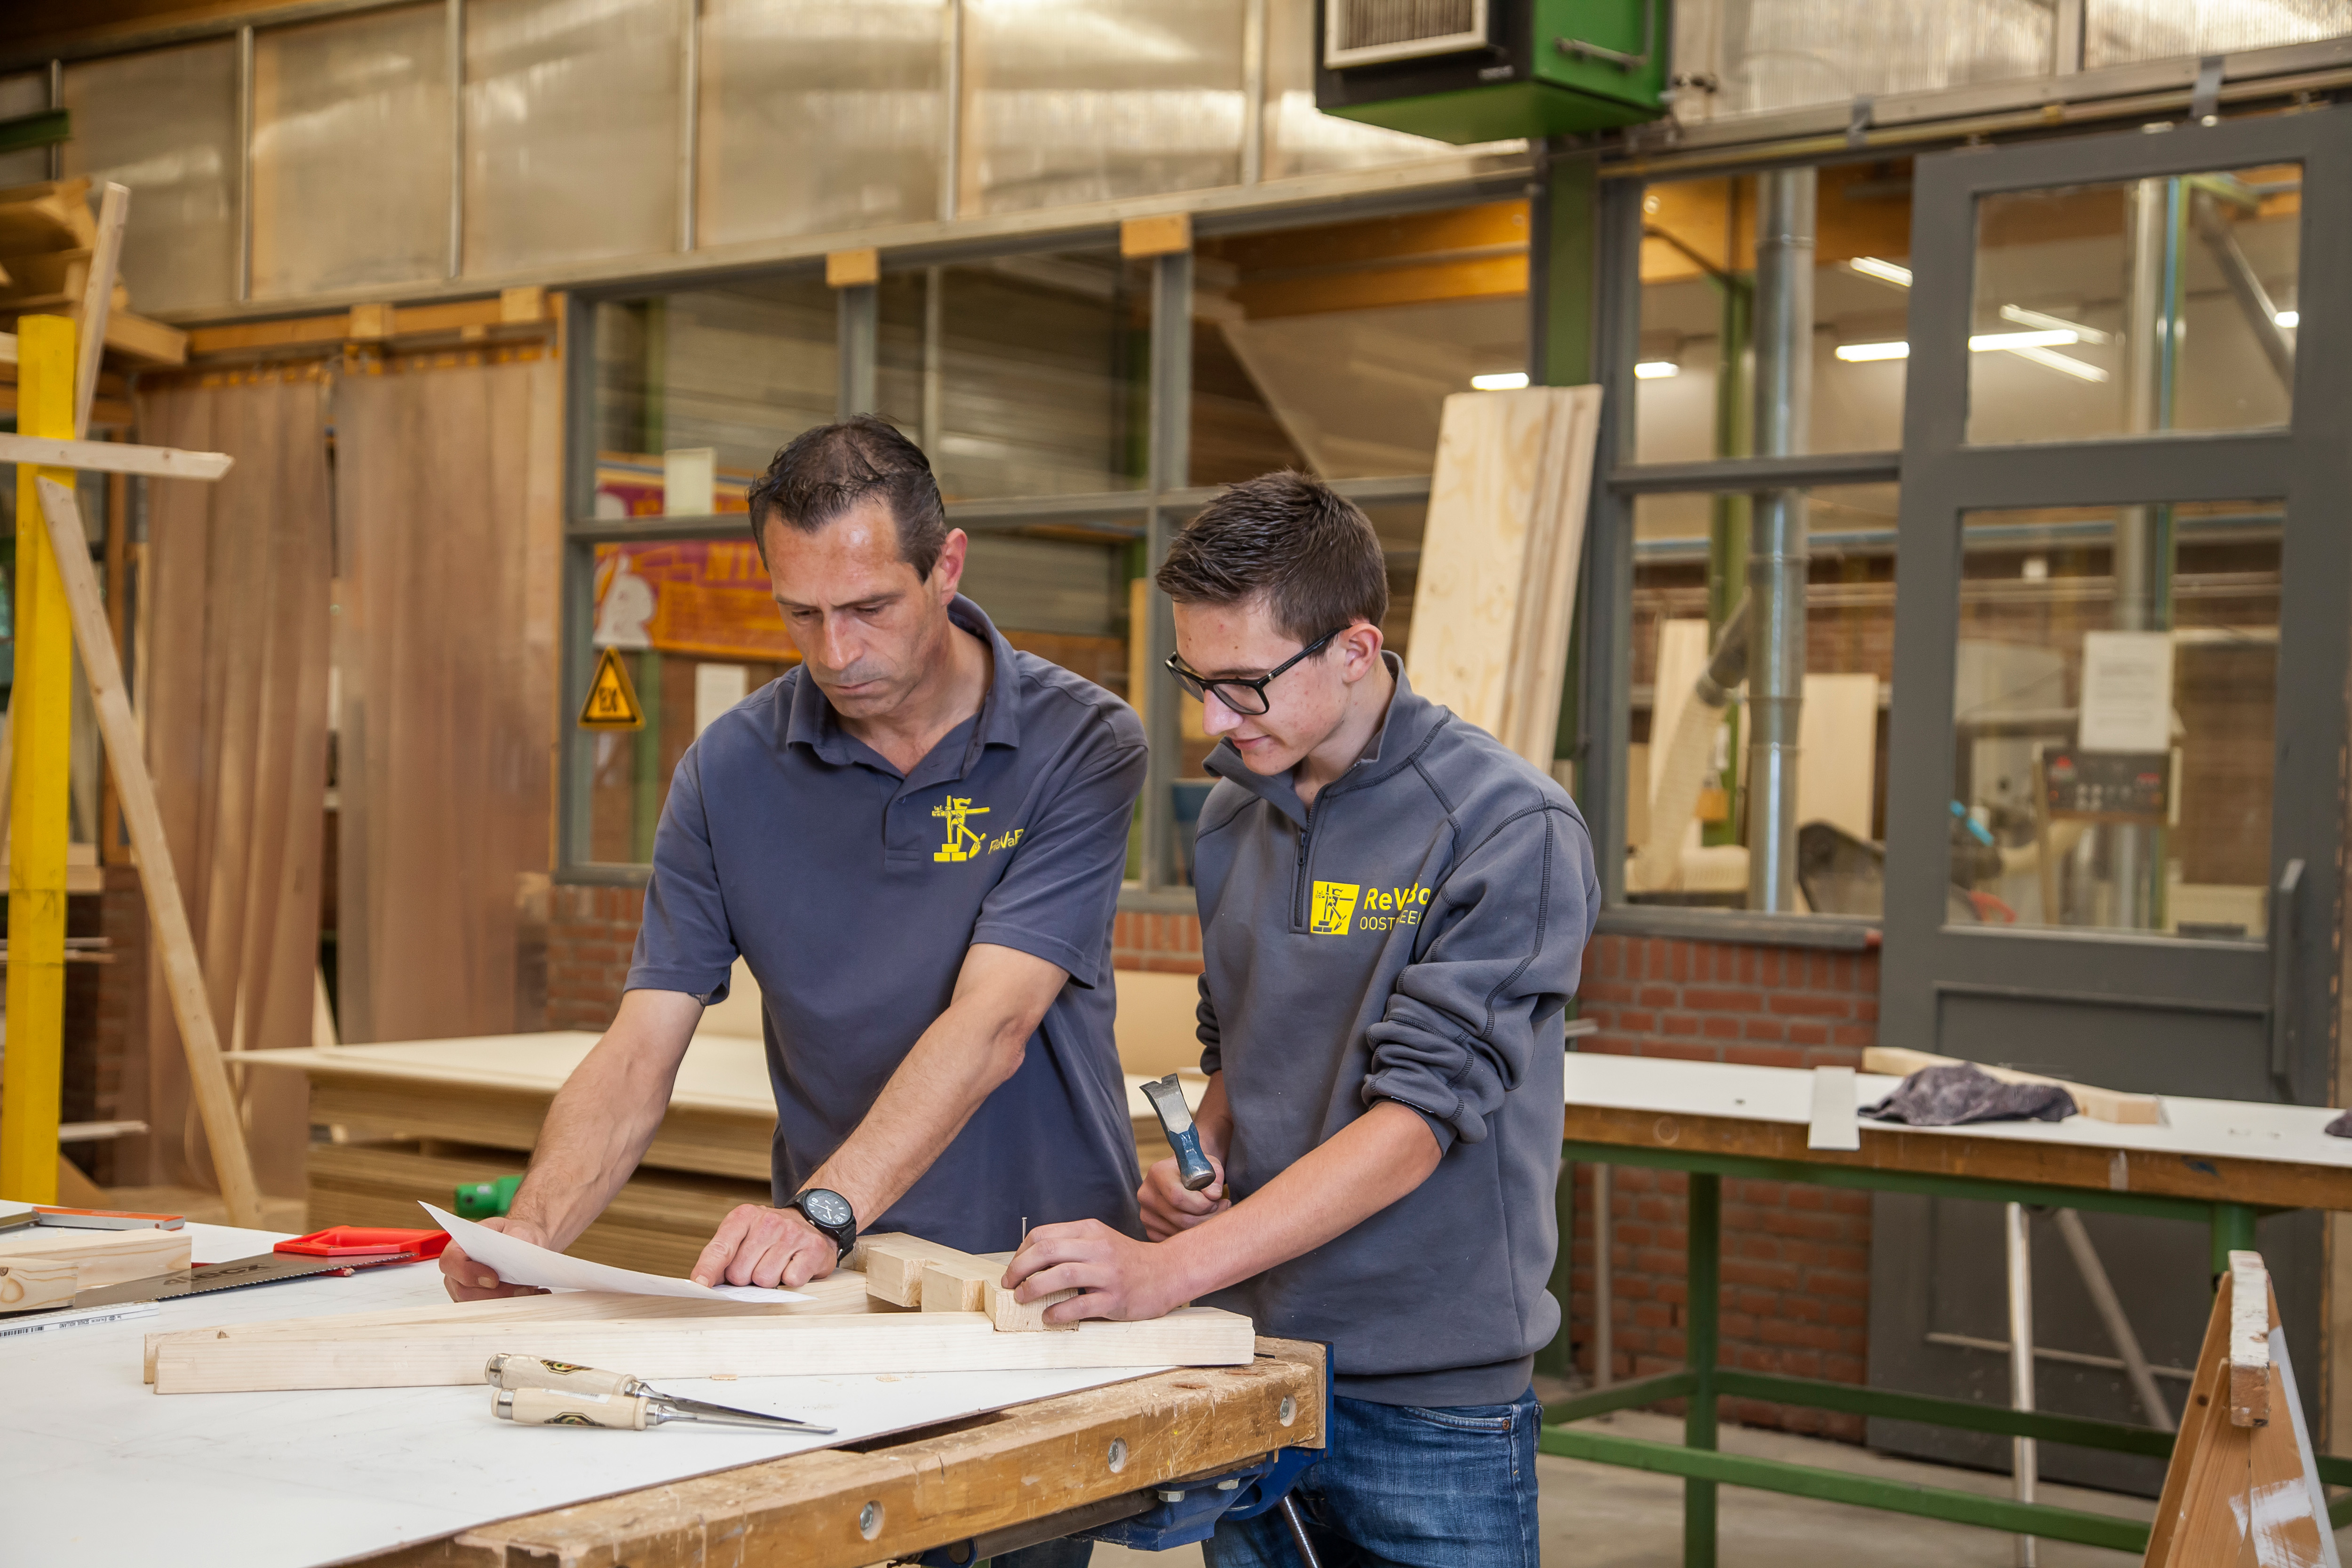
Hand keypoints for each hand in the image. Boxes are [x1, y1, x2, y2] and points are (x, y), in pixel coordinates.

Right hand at [439, 1216, 552, 1301]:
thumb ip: (514, 1242)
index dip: (468, 1274)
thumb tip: (513, 1260)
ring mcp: (464, 1288)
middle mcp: (457, 1270)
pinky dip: (510, 1306)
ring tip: (529, 1291)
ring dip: (504, 1302)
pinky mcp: (477, 1301)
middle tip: (521, 1289)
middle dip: (495, 1294)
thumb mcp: (519, 1231)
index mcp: (460, 1246)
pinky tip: (529, 1295)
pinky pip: (488, 1311)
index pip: (451, 1262)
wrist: (524, 1243)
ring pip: (476, 1305)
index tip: (494, 1280)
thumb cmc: (516, 1235)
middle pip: (464, 1291)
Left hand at [692, 1204, 840, 1288]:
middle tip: (759, 1264)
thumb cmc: (770, 1236)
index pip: (720, 1249)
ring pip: (765, 1280)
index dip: (707, 1270)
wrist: (813, 1220)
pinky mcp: (814, 1248)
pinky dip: (791, 1280)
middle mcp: (768, 1221)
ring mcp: (792, 1233)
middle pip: (740, 1274)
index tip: (699, 1286)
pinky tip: (794, 1265)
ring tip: (778, 1264)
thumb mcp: (742, 1236)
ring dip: (769, 1280)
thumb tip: (703, 1284)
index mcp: (744, 1216)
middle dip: (746, 1278)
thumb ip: (721, 1258)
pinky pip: (791, 1281)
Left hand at [1003, 1219, 1184, 1324]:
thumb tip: (1030, 1262)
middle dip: (1019, 1269)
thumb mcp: (1100, 1241)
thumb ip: (1070, 1246)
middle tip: (1010, 1284)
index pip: (1044, 1234)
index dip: (1021, 1252)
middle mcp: (1098, 1248)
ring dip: (1034, 1288)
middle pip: (1047, 1251)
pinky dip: (1058, 1312)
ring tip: (1022, 1298)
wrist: (1167, 1273)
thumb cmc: (1127, 1260)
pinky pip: (1079, 1305)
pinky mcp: (1115, 1298)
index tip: (1014, 1268)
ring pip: (1061, 1275)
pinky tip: (1048, 1316)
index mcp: (1090, 1231)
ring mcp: (1108, 1273)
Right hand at [1139, 1154, 1229, 1241]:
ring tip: (1214, 1213)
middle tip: (1221, 1208)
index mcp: (1158, 1173)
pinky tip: (1199, 1221)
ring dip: (1202, 1228)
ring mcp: (1146, 1214)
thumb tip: (1213, 1195)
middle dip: (1207, 1217)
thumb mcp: (1210, 1166)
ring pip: (1180, 1233)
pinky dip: (1191, 1235)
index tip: (1217, 1199)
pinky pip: (1174, 1240)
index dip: (1203, 1204)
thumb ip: (1214, 1179)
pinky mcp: (1150, 1229)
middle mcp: (1147, 1194)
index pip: (1178, 1197)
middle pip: (1181, 1219)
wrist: (1183, 1176)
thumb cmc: (1198, 1171)